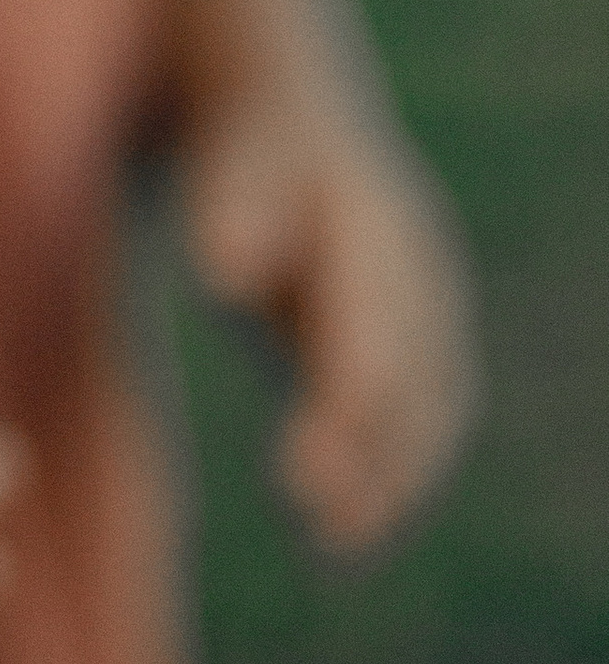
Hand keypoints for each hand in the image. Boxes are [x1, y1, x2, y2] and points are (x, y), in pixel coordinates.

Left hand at [184, 100, 477, 555]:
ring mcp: (433, 307)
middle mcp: (422, 273)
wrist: (295, 118)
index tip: (312, 479)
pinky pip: (423, 419)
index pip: (378, 333)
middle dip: (379, 461)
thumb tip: (231, 273)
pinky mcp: (419, 341)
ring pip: (431, 411)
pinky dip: (394, 475)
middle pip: (416, 384)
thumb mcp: (238, 167)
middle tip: (329, 530)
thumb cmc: (249, 151)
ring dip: (395, 482)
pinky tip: (346, 530)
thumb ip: (239, 217)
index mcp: (379, 225)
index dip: (351, 409)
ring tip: (337, 545)